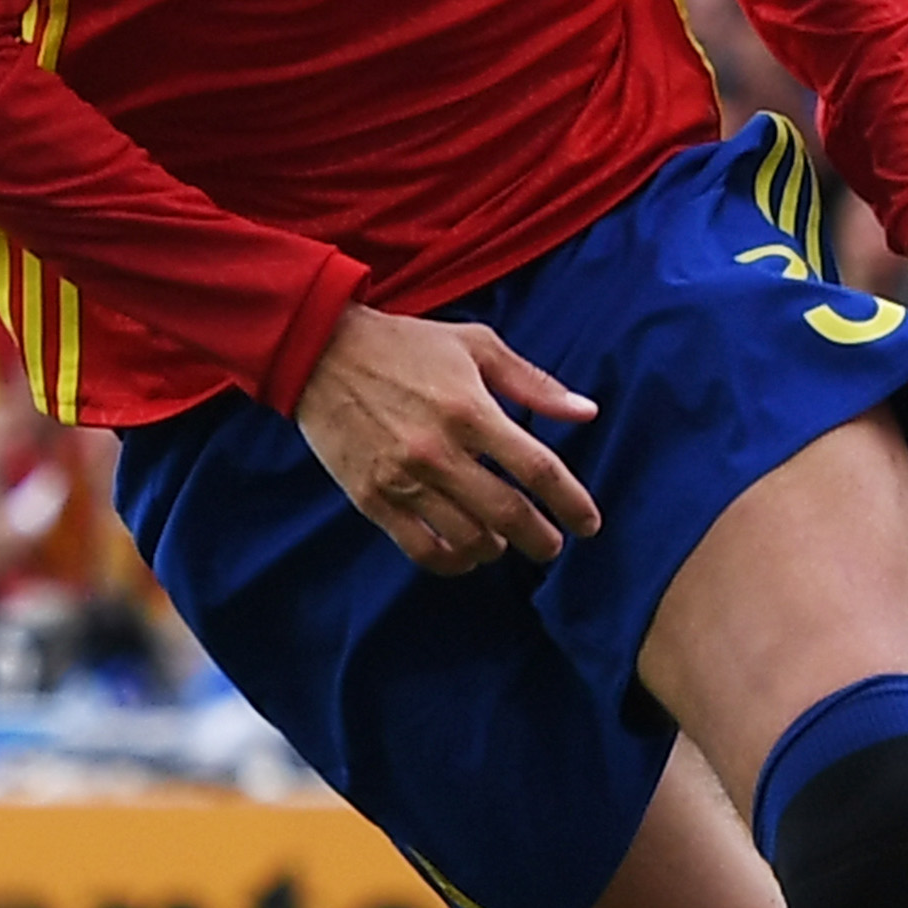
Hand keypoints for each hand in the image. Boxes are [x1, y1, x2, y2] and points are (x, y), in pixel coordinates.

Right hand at [291, 305, 599, 573]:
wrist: (319, 352)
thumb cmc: (404, 345)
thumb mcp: (475, 345)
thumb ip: (533, 382)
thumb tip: (587, 412)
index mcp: (471, 410)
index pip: (538, 470)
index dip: (571, 502)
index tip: (588, 523)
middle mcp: (440, 451)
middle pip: (509, 515)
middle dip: (541, 539)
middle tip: (551, 545)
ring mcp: (403, 479)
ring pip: (468, 539)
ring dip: (497, 550)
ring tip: (503, 543)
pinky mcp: (372, 499)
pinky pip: (422, 549)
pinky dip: (453, 562)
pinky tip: (465, 553)